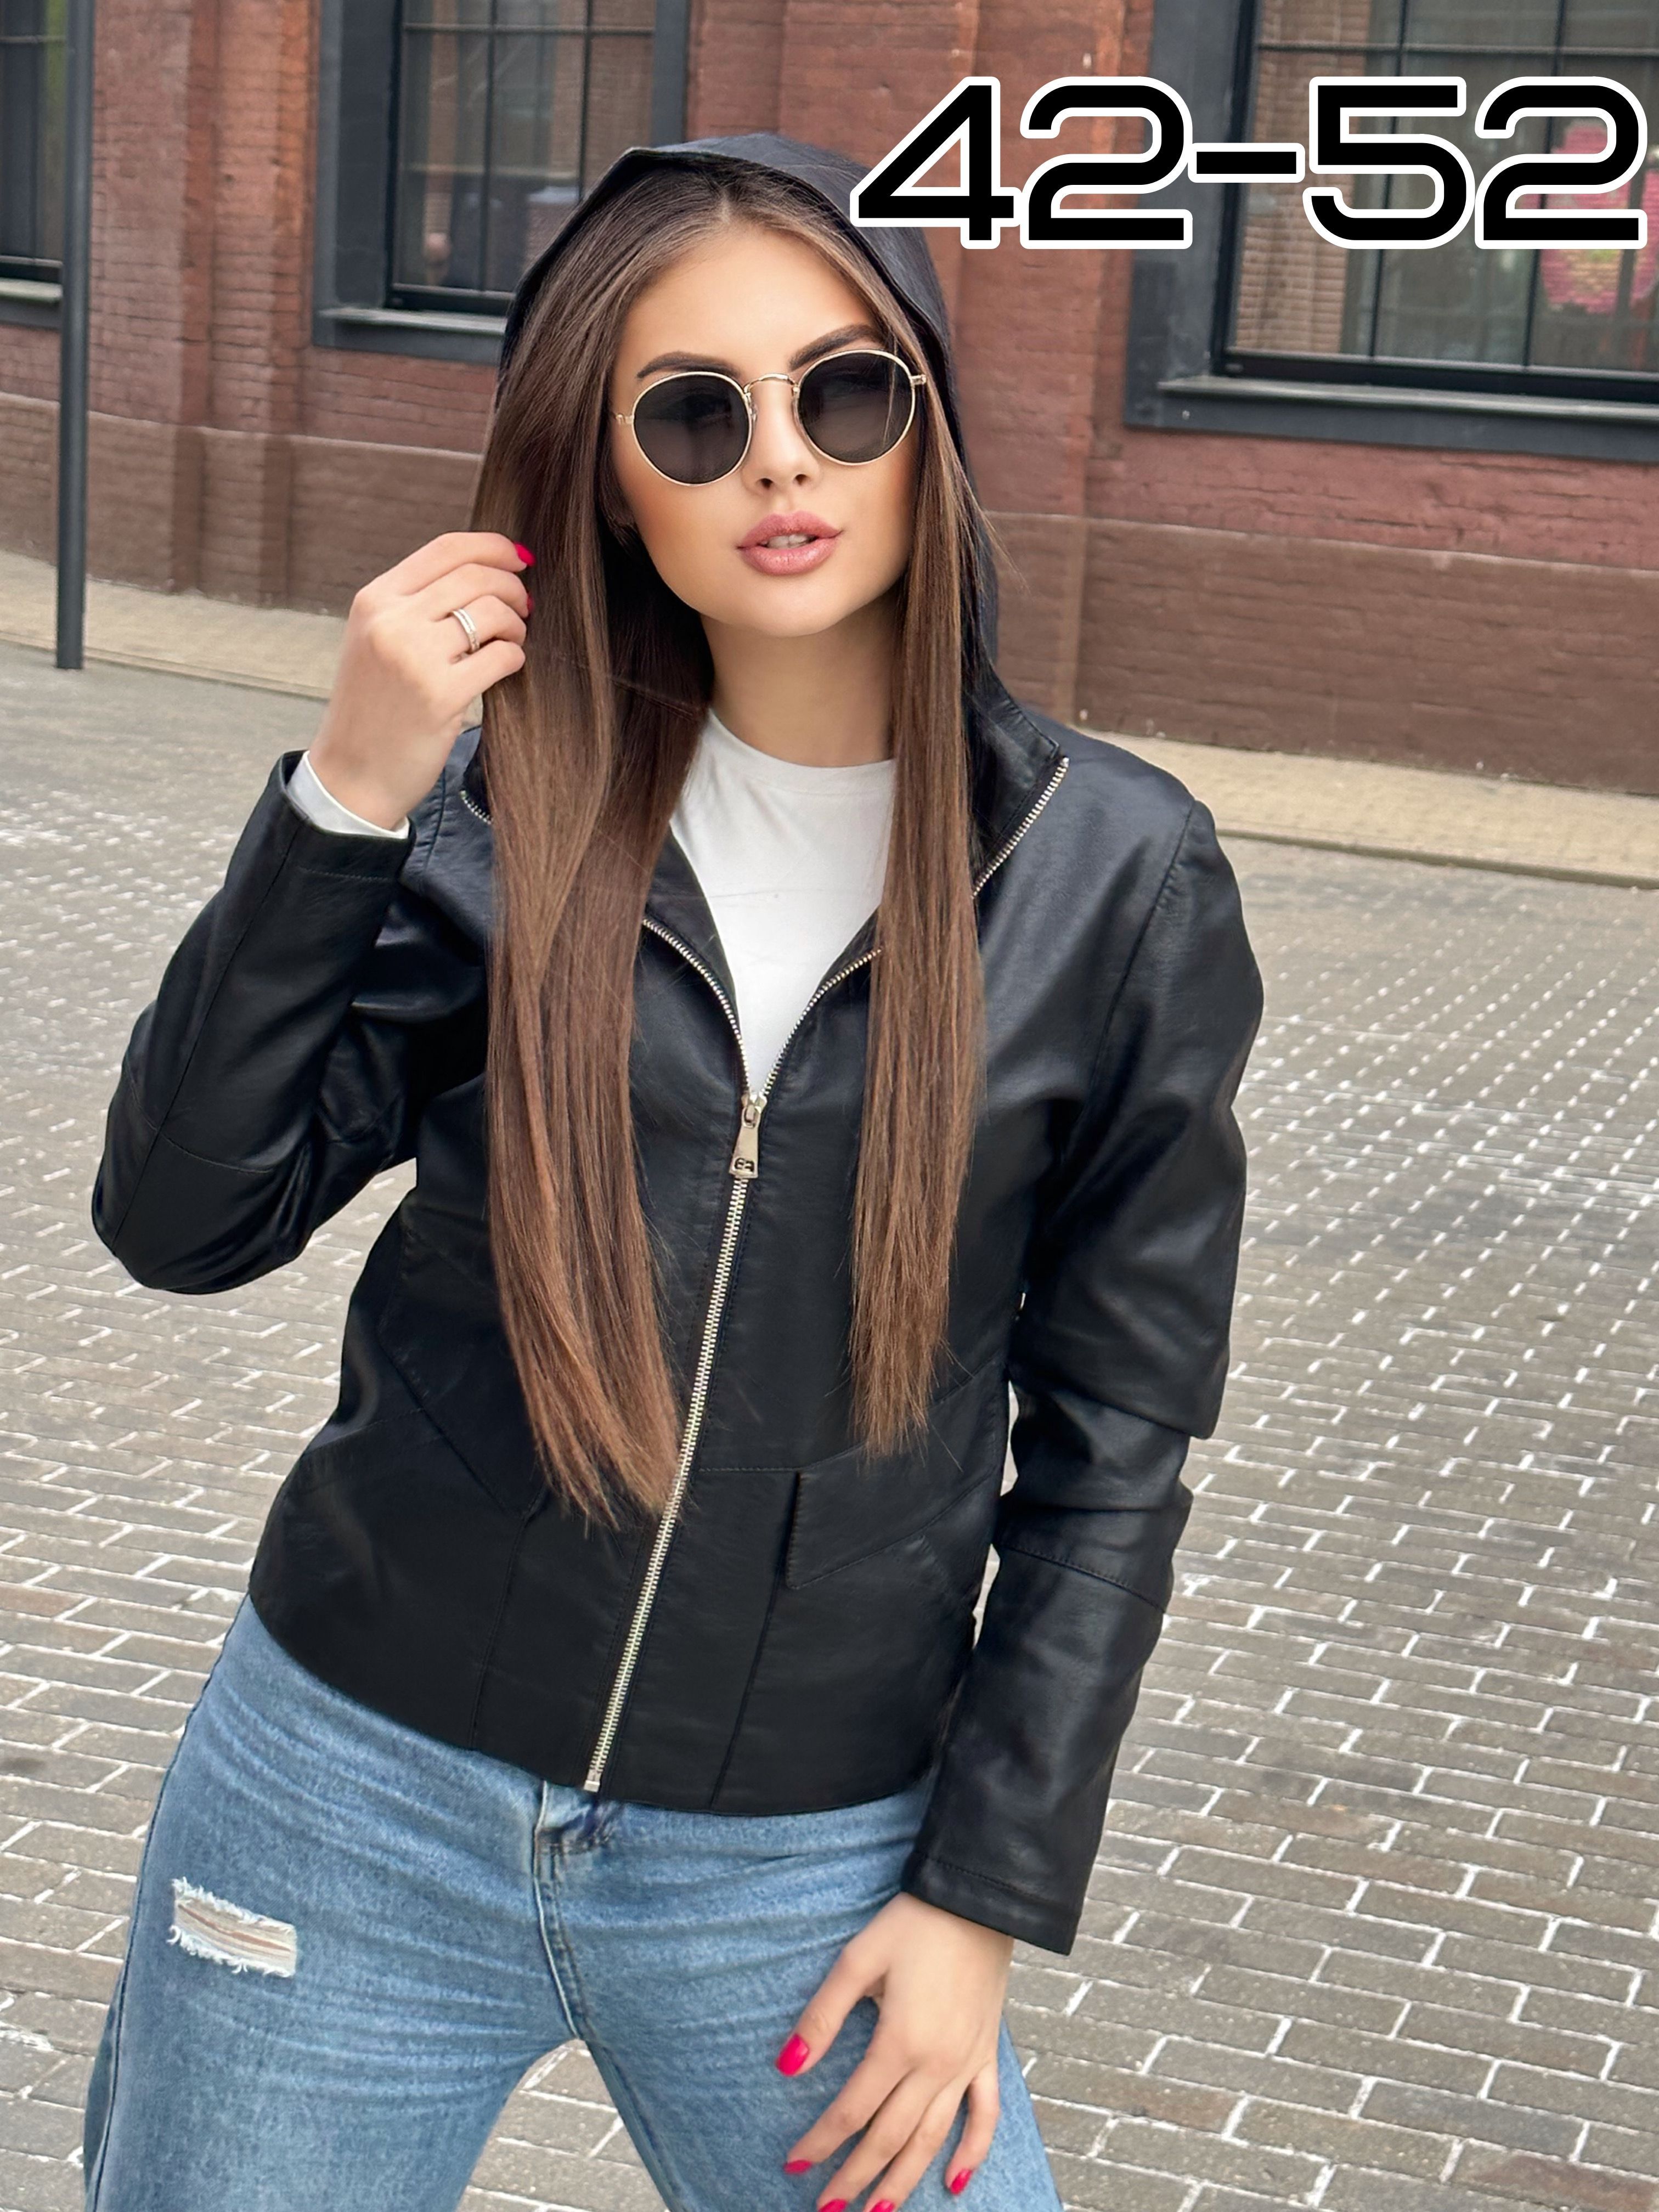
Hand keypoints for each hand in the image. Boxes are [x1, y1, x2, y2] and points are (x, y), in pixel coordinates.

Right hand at [308, 531, 532, 830]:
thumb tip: (483, 572)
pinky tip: (507, 667)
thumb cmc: (373, 708)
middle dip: (513, 588)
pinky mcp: (441, 695)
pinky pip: (502, 656)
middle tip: (524, 610)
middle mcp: (391, 621)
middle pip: (476, 576)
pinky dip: (515, 658)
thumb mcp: (376, 641)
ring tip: (512, 640)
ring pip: (493, 612)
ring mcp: (415, 657)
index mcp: (375, 600)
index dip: (492, 546)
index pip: (445, 548)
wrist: (352, 774)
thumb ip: (417, 604)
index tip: (519, 558)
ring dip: (516, 625)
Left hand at [775, 1891, 1013, 2207]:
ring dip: (904, 2180)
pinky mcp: (987, 2054)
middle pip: (889, 2137)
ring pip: (933, 2139)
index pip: (852, 2110)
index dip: (821, 2141)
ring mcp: (966, 2063)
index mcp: (899, 2042)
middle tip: (826, 2208)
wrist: (977, 1899)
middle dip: (855, 2177)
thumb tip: (787, 2066)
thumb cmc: (913, 1923)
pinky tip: (955, 2181)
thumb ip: (822, 2017)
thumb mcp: (857, 1959)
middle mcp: (936, 2064)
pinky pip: (985, 2115)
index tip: (794, 2164)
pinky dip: (973, 2152)